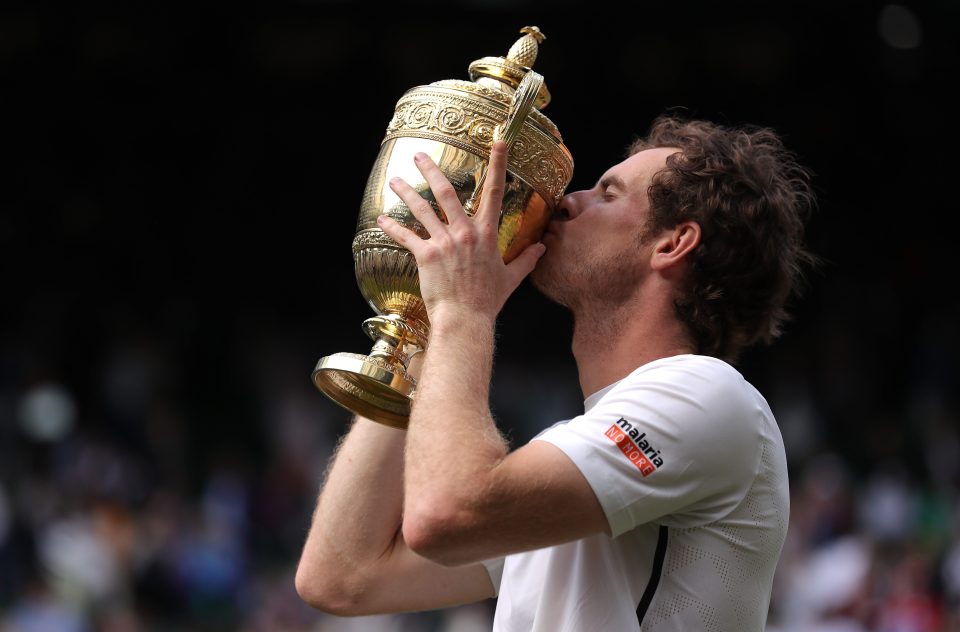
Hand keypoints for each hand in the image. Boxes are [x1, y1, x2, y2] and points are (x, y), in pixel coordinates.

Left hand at [376, 140, 545, 322]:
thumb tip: (541, 249)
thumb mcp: (511, 277)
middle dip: (431, 170)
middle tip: (419, 155)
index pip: (494, 191)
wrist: (466, 318)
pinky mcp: (427, 255)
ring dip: (407, 192)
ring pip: (422, 209)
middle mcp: (465, 231)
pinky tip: (381, 219)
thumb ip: (526, 260)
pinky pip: (406, 236)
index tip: (497, 142)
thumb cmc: (488, 300)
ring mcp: (445, 241)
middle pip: (447, 192)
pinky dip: (392, 227)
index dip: (497, 163)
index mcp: (486, 233)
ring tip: (395, 180)